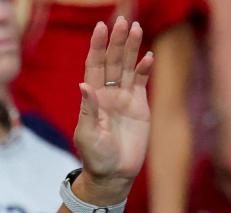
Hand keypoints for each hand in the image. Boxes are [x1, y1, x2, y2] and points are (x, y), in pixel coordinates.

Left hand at [72, 18, 153, 200]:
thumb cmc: (96, 157)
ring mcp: (124, 98)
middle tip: (122, 20)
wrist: (114, 174)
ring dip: (130, 49)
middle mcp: (107, 94)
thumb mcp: (88, 135)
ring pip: (127, 67)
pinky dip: (144, 69)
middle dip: (116, 42)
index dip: (97, 47)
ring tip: (134, 28)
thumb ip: (88, 109)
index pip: (93, 66)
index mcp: (91, 98)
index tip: (100, 27)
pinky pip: (141, 82)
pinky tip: (147, 56)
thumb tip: (83, 84)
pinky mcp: (139, 106)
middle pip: (112, 61)